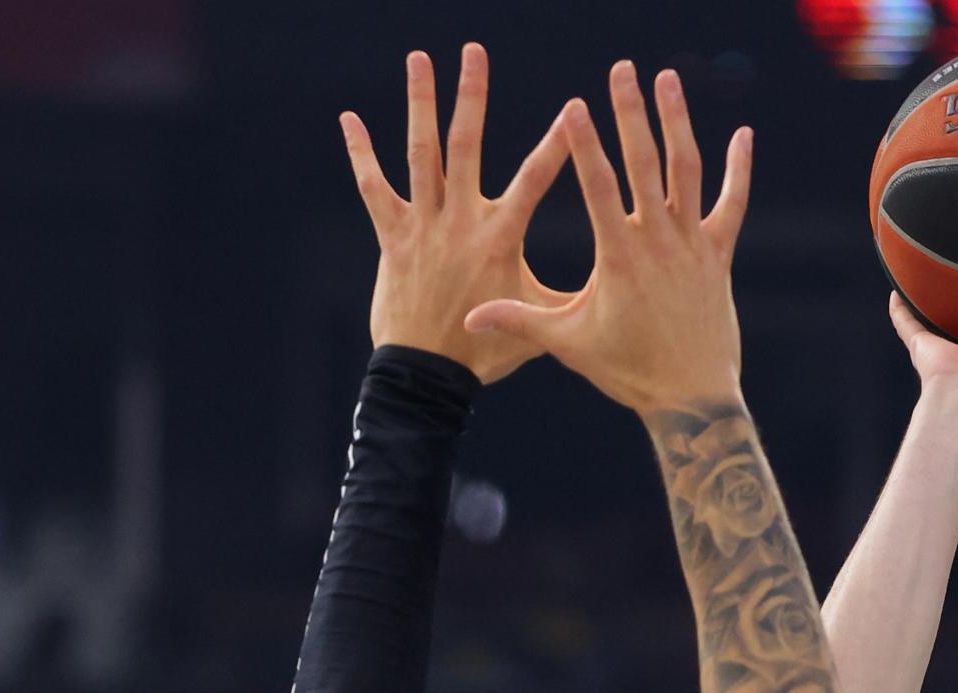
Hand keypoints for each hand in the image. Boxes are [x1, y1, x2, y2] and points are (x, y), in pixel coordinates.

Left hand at [341, 44, 572, 383]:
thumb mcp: (538, 325)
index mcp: (500, 236)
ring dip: (420, 102)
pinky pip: (373, 187)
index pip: (534, 179)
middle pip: (466, 145)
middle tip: (473, 51)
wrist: (427, 375)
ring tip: (420, 59)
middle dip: (471, 94)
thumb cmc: (487, 356)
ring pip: (421, 152)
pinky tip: (349, 119)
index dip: (557, 144)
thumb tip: (607, 291)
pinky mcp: (393, 236)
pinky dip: (361, 153)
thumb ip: (566, 297)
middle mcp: (460, 220)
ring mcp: (423, 225)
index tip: (572, 107)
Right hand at [463, 62, 750, 412]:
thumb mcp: (569, 344)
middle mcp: (658, 242)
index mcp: (618, 256)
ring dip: (677, 123)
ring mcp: (693, 246)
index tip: (577, 104)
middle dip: (631, 113)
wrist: (692, 400)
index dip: (586, 143)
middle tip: (622, 70)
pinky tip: (743, 135)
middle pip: (644, 164)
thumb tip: (469, 315)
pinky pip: (732, 204)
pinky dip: (739, 169)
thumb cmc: (628, 372)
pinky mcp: (719, 257)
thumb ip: (520, 320)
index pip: (598, 186)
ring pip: (687, 172)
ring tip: (668, 80)